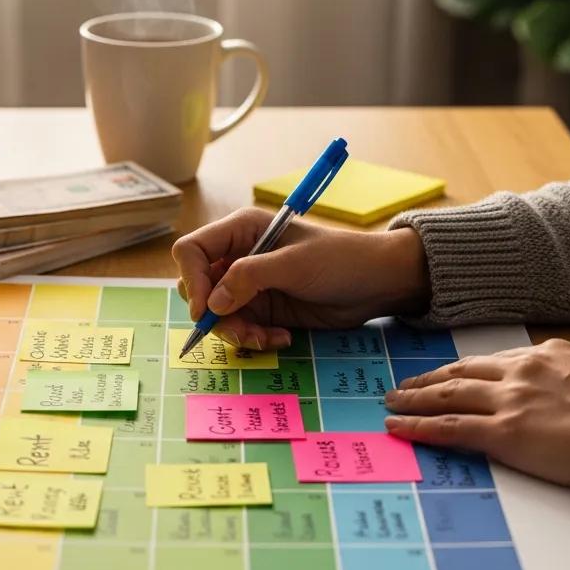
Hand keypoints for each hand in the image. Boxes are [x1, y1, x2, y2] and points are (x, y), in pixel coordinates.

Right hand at [172, 209, 429, 349]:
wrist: (377, 284)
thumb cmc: (340, 260)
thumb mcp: (295, 264)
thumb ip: (250, 278)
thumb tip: (213, 303)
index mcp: (242, 230)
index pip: (192, 250)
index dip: (193, 280)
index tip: (207, 310)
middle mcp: (239, 256)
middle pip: (200, 288)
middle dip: (216, 315)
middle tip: (243, 332)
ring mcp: (250, 286)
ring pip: (218, 316)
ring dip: (238, 333)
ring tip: (268, 339)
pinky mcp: (264, 309)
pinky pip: (242, 329)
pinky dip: (255, 338)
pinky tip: (282, 338)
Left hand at [383, 339, 569, 487]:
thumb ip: (566, 378)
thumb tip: (556, 389)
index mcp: (546, 354)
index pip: (491, 361)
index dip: (462, 370)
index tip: (445, 376)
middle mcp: (522, 371)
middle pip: (461, 372)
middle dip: (428, 380)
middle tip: (403, 386)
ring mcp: (510, 400)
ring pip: (448, 395)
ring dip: (414, 398)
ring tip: (393, 403)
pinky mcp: (504, 432)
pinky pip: (451, 428)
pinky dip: (420, 426)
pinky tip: (400, 427)